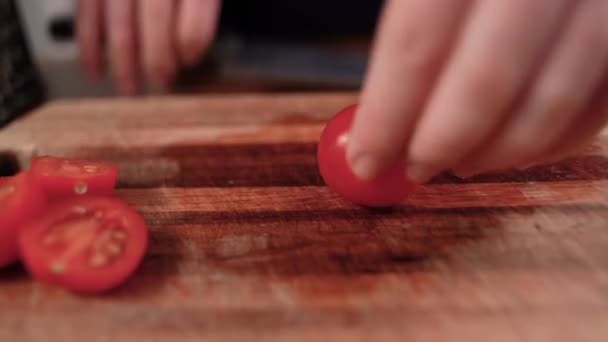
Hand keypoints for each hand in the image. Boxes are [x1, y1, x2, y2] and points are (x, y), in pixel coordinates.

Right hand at [76, 0, 220, 94]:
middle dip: (159, 59)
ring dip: (124, 63)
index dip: (196, 37)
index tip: (191, 60)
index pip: (198, 3)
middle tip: (163, 83)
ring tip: (130, 90)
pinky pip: (86, 15)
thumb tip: (190, 52)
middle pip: (156, 16)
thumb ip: (200, 9)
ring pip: (120, 22)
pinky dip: (89, 46)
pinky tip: (95, 70)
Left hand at [348, 0, 607, 182]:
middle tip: (414, 169)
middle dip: (442, 142)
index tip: (366, 159)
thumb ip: (408, 31)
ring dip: (499, 150)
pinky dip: (559, 137)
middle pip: (486, 77)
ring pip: (552, 96)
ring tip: (463, 164)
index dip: (387, 115)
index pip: (417, 42)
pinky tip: (519, 150)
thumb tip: (374, 120)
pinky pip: (603, 98)